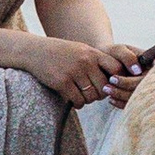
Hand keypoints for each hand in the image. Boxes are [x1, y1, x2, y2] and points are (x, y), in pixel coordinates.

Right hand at [21, 34, 144, 108]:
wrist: (36, 51)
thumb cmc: (62, 53)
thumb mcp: (81, 50)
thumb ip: (97, 61)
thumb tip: (114, 81)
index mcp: (93, 53)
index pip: (116, 68)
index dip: (117, 79)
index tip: (112, 85)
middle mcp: (85, 62)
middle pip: (104, 87)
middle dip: (100, 94)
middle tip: (92, 93)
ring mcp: (74, 72)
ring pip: (92, 97)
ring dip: (88, 100)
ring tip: (81, 95)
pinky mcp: (62, 83)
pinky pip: (78, 101)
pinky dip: (77, 103)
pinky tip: (72, 98)